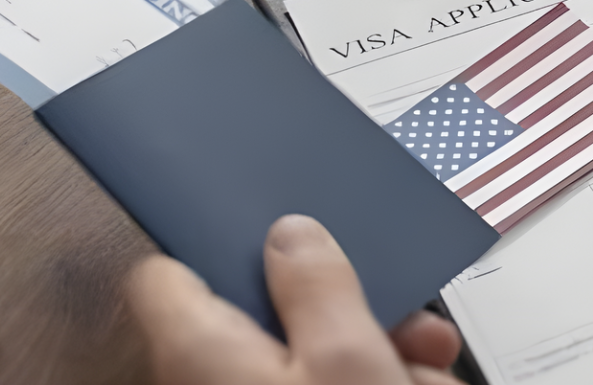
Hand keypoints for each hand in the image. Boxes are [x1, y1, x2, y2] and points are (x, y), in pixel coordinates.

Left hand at [128, 215, 464, 384]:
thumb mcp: (349, 362)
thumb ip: (319, 286)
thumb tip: (291, 235)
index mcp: (197, 351)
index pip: (167, 272)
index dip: (219, 241)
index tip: (268, 224)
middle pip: (265, 317)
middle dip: (346, 312)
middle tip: (401, 315)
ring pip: (309, 362)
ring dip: (377, 360)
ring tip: (425, 375)